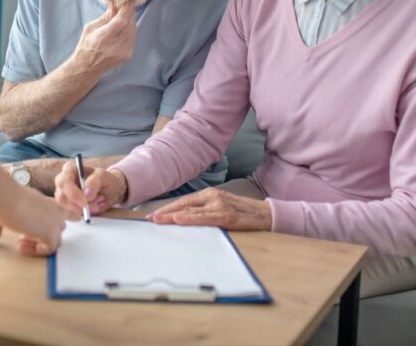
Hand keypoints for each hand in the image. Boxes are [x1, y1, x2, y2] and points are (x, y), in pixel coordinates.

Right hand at [0, 186, 71, 255]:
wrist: (3, 197)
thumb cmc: (0, 200)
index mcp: (43, 201)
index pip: (57, 212)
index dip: (48, 222)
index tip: (28, 229)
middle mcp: (53, 209)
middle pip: (59, 226)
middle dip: (42, 235)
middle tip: (21, 237)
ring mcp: (55, 221)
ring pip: (56, 239)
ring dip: (38, 245)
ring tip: (19, 242)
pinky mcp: (52, 233)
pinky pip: (51, 249)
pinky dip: (36, 251)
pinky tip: (19, 245)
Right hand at [54, 163, 127, 218]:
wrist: (109, 190)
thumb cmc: (105, 180)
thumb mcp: (104, 176)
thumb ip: (95, 182)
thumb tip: (86, 194)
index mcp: (69, 169)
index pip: (64, 182)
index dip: (73, 194)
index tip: (85, 202)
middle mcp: (63, 182)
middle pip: (61, 197)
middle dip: (78, 205)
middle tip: (95, 207)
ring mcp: (62, 195)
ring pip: (65, 208)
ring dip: (82, 211)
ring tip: (96, 205)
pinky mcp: (65, 206)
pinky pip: (68, 215)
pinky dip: (80, 216)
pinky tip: (89, 211)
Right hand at [72, 3, 136, 73]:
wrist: (87, 67)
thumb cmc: (86, 45)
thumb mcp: (91, 28)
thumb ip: (106, 16)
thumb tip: (115, 3)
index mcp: (103, 38)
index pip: (121, 20)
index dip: (127, 9)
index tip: (129, 1)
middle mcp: (115, 46)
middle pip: (129, 24)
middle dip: (129, 13)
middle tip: (127, 6)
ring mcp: (123, 52)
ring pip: (133, 30)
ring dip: (131, 21)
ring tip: (125, 15)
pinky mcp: (128, 55)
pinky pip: (133, 37)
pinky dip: (131, 30)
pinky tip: (125, 27)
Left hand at [147, 188, 271, 230]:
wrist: (265, 214)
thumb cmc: (242, 213)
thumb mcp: (221, 208)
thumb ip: (205, 211)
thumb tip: (185, 219)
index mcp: (210, 194)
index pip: (184, 201)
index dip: (168, 208)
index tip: (154, 214)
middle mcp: (212, 196)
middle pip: (184, 204)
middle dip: (165, 212)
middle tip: (149, 218)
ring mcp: (219, 204)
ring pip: (190, 211)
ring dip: (172, 216)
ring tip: (157, 220)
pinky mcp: (226, 215)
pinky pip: (204, 217)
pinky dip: (190, 218)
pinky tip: (178, 219)